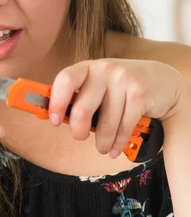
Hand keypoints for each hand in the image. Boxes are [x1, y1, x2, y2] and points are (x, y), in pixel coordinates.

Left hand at [48, 58, 184, 158]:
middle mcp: (105, 70)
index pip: (65, 80)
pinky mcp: (139, 94)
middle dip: (78, 131)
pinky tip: (115, 149)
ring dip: (102, 142)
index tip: (55, 121)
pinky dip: (118, 143)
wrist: (162, 80)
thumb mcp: (99, 84)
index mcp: (88, 67)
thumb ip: (80, 96)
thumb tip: (57, 117)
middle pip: (82, 109)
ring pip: (105, 124)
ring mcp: (123, 80)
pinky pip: (123, 128)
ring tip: (102, 148)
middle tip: (80, 137)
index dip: (57, 102)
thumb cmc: (121, 87)